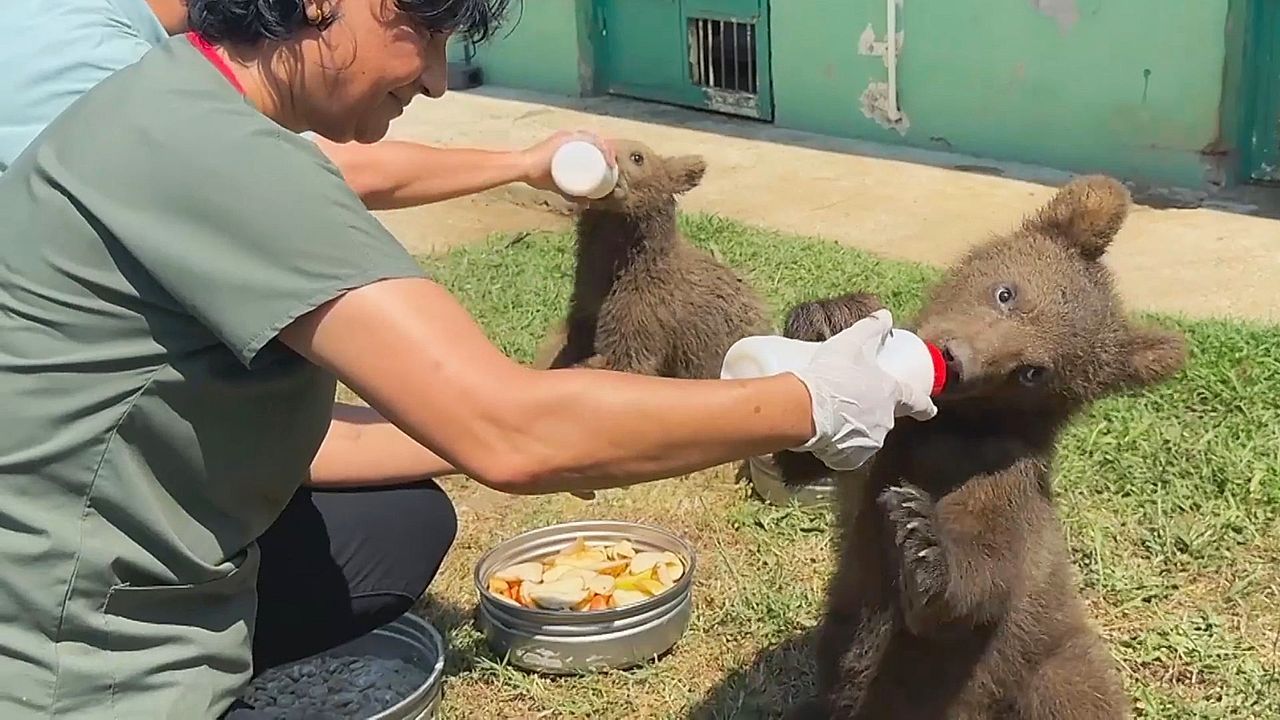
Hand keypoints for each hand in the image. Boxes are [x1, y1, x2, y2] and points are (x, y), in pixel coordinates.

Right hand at [517, 130, 615, 201]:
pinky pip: (587, 139)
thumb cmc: (535, 175)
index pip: (592, 143)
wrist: (522, 168)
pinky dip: (599, 146)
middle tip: (612, 167)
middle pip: (595, 141)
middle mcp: (569, 136)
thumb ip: (571, 194)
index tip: (611, 165)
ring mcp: (566, 136)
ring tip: (610, 164)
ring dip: (606, 150)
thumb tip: (586, 204)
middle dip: (607, 152)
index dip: (604, 152)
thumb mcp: (558, 185)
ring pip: (593, 139)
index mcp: (568, 143)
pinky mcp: (564, 139)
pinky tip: (606, 155)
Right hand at [787, 310, 937, 470]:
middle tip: (848, 403)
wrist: (805, 407)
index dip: (924, 405)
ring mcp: (869, 442)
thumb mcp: (851, 343)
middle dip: (870, 412)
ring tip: (830, 416)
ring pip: (864, 436)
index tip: (931, 411)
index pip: (916, 401)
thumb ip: (870, 328)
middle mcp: (885, 421)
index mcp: (890, 394)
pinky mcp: (849, 459)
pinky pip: (847, 453)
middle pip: (883, 417)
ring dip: (853, 429)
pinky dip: (838, 446)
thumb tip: (885, 314)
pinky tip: (824, 434)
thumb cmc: (832, 373)